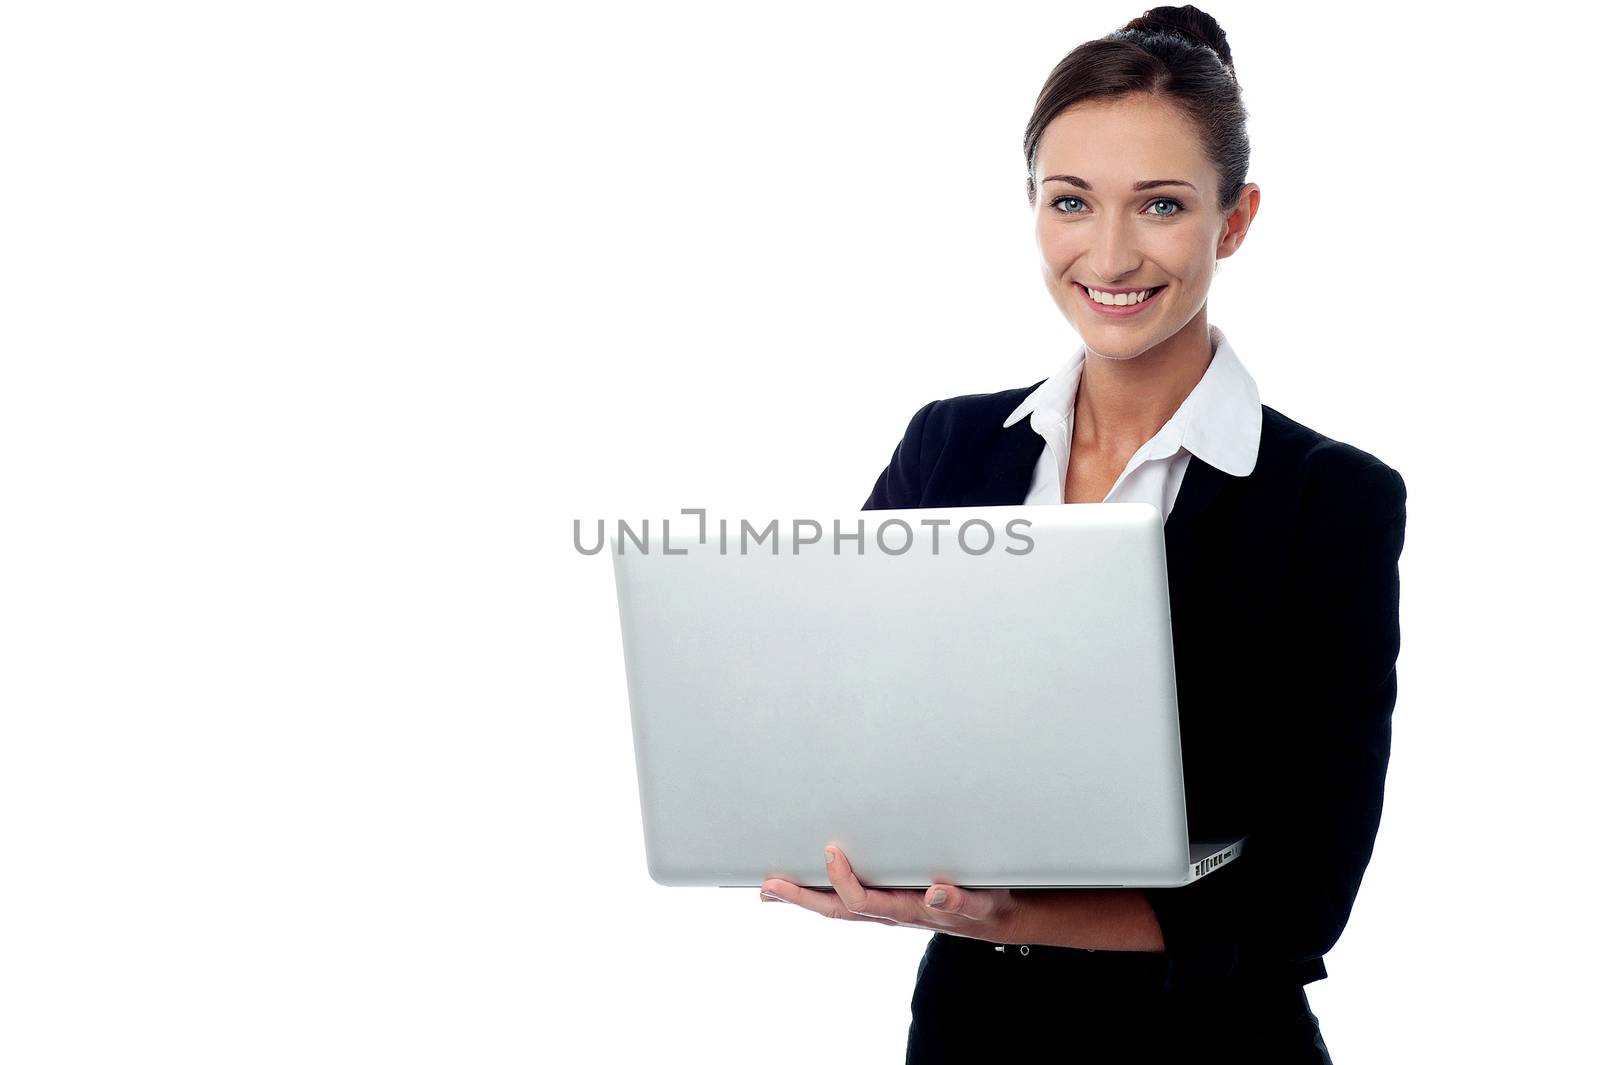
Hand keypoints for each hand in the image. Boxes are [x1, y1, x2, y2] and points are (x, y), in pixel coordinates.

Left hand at [759, 843, 1021, 941]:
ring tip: (770, 889)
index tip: (830, 852)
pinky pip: (844, 902)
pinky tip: (798, 890)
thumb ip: (960, 899)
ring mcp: (883, 909)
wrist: (990, 917)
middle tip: (769, 885)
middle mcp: (888, 911)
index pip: (864, 900)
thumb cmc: (982, 902)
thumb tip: (936, 893)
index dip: (843, 879)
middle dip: (801, 898)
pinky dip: (818, 896)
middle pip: (837, 909)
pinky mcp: (884, 901)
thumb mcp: (980, 900)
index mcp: (907, 910)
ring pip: (836, 907)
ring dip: (802, 898)